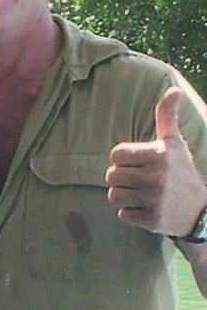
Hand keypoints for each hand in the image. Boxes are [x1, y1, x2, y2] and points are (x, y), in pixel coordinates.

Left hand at [106, 87, 206, 236]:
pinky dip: (131, 214)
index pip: (116, 154)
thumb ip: (167, 117)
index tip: (137, 164)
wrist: (200, 211)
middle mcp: (157, 176)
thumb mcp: (175, 144)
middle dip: (121, 180)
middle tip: (137, 182)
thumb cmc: (181, 173)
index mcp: (160, 154)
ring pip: (114, 196)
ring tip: (141, 195)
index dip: (123, 160)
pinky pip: (123, 215)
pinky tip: (147, 209)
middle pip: (111, 176)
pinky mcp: (152, 220)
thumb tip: (173, 89)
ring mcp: (154, 199)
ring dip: (124, 197)